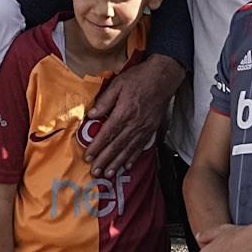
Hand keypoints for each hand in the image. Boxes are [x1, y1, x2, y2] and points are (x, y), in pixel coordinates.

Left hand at [82, 53, 181, 176]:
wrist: (164, 77)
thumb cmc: (139, 78)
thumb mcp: (118, 84)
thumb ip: (105, 101)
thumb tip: (92, 115)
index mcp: (124, 112)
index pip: (108, 134)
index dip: (97, 147)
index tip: (88, 157)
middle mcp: (135, 124)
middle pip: (117, 146)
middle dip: (105, 160)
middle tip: (95, 172)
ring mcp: (144, 128)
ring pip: (128, 150)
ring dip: (117, 163)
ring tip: (108, 174)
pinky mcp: (151, 129)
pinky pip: (140, 147)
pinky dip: (133, 157)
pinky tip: (127, 166)